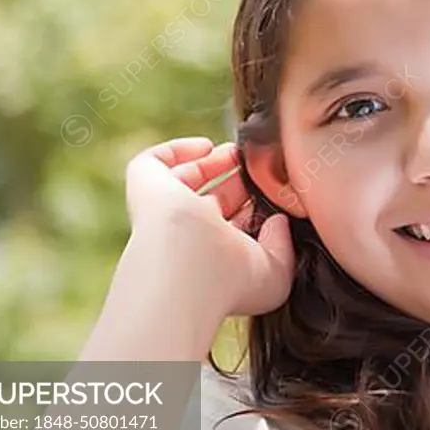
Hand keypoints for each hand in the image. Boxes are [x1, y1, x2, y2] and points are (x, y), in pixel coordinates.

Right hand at [122, 137, 294, 318]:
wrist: (189, 273)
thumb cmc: (231, 283)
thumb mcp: (274, 272)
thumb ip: (282, 245)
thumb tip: (279, 221)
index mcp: (214, 257)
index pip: (232, 226)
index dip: (252, 207)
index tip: (275, 193)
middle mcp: (187, 236)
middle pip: (210, 201)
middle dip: (236, 182)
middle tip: (258, 168)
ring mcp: (164, 212)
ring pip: (185, 182)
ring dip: (213, 163)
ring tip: (239, 153)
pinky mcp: (146, 188)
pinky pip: (154, 163)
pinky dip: (178, 150)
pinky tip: (206, 147)